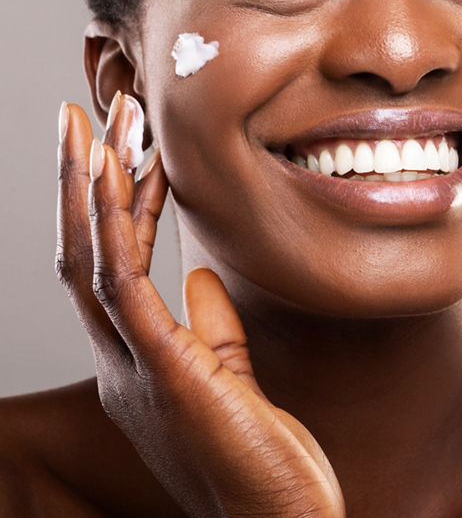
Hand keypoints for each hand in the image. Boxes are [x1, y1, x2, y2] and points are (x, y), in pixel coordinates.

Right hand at [55, 96, 344, 517]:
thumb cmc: (260, 461)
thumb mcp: (233, 382)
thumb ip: (210, 330)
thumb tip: (197, 277)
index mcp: (140, 362)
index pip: (110, 269)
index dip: (110, 207)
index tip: (124, 151)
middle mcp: (123, 362)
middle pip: (86, 253)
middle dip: (86, 181)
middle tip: (90, 116)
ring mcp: (136, 368)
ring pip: (93, 258)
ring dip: (94, 186)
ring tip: (98, 123)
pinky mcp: (164, 372)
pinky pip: (126, 285)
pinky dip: (117, 226)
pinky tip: (121, 174)